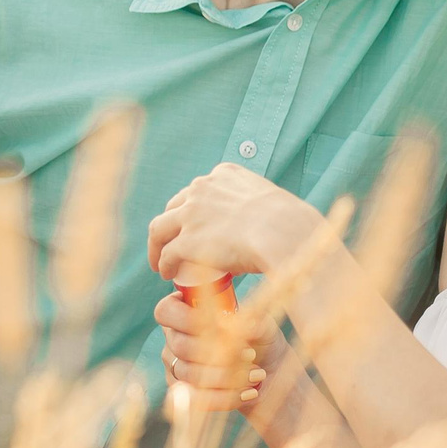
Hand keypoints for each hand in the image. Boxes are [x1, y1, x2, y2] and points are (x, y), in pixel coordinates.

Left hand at [146, 162, 322, 283]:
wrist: (284, 233)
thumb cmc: (289, 223)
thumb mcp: (270, 199)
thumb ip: (258, 206)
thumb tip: (259, 227)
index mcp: (224, 174)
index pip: (198, 190)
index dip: (191, 208)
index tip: (193, 224)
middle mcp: (202, 188)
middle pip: (174, 206)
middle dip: (171, 225)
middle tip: (171, 243)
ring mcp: (191, 214)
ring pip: (160, 229)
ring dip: (157, 246)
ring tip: (160, 262)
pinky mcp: (187, 240)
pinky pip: (167, 254)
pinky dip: (163, 264)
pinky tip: (167, 274)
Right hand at [153, 288, 289, 412]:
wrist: (270, 375)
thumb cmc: (262, 342)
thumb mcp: (264, 327)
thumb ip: (255, 322)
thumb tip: (245, 325)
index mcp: (185, 311)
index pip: (166, 311)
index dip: (185, 318)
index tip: (218, 326)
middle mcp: (174, 338)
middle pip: (180, 346)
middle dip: (217, 352)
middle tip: (250, 354)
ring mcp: (175, 366)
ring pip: (189, 374)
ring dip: (226, 377)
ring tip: (257, 374)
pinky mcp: (184, 393)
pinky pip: (196, 399)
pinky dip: (225, 397)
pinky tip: (248, 393)